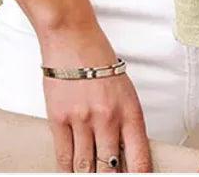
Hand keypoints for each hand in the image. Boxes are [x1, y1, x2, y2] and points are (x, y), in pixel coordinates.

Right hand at [39, 22, 151, 172]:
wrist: (72, 36)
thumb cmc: (98, 59)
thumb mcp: (124, 90)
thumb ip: (125, 123)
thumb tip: (124, 155)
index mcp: (129, 111)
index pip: (139, 160)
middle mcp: (107, 118)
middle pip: (110, 169)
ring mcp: (82, 120)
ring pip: (85, 168)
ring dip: (88, 176)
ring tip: (90, 175)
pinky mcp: (59, 118)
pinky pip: (64, 157)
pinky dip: (68, 171)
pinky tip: (72, 173)